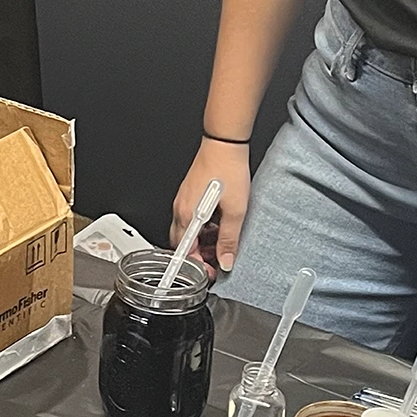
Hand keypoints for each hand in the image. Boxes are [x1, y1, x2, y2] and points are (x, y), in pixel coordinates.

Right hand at [171, 140, 251, 273]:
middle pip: (182, 243)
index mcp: (189, 216)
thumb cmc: (227, 171)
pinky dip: (201, 228)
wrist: (224, 145)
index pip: (185, 252)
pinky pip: (190, 218)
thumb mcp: (236, 211)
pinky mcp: (189, 194)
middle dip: (198, 255)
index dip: (198, 266)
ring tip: (221, 241)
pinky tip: (218, 223)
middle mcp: (181, 209)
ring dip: (201, 241)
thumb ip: (230, 239)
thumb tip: (226, 260)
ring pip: (186, 231)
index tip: (211, 271)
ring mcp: (183, 201)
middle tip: (216, 259)